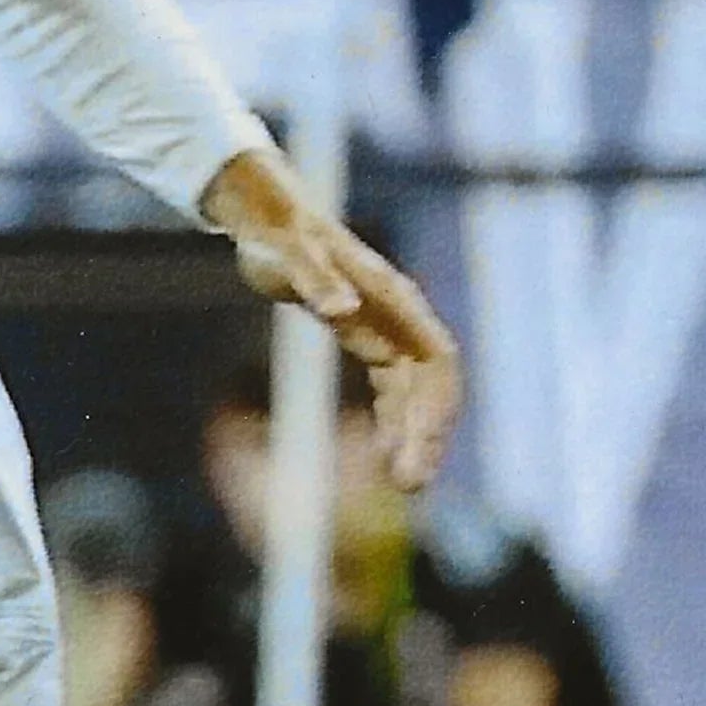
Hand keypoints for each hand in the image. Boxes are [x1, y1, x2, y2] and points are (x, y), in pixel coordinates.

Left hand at [202, 147, 461, 491]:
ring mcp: (389, 329)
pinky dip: (394, 420)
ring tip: (404, 482)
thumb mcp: (289, 260)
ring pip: (416, 391)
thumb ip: (315, 282)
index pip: (436, 363)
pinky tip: (384, 453)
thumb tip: (341, 311)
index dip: (432, 410)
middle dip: (428, 435)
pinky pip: (395, 388)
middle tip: (409, 485)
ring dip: (414, 434)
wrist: (269, 220)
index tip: (414, 453)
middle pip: (433, 385)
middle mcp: (402, 318)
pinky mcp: (369, 338)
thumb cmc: (278, 239)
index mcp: (395, 302)